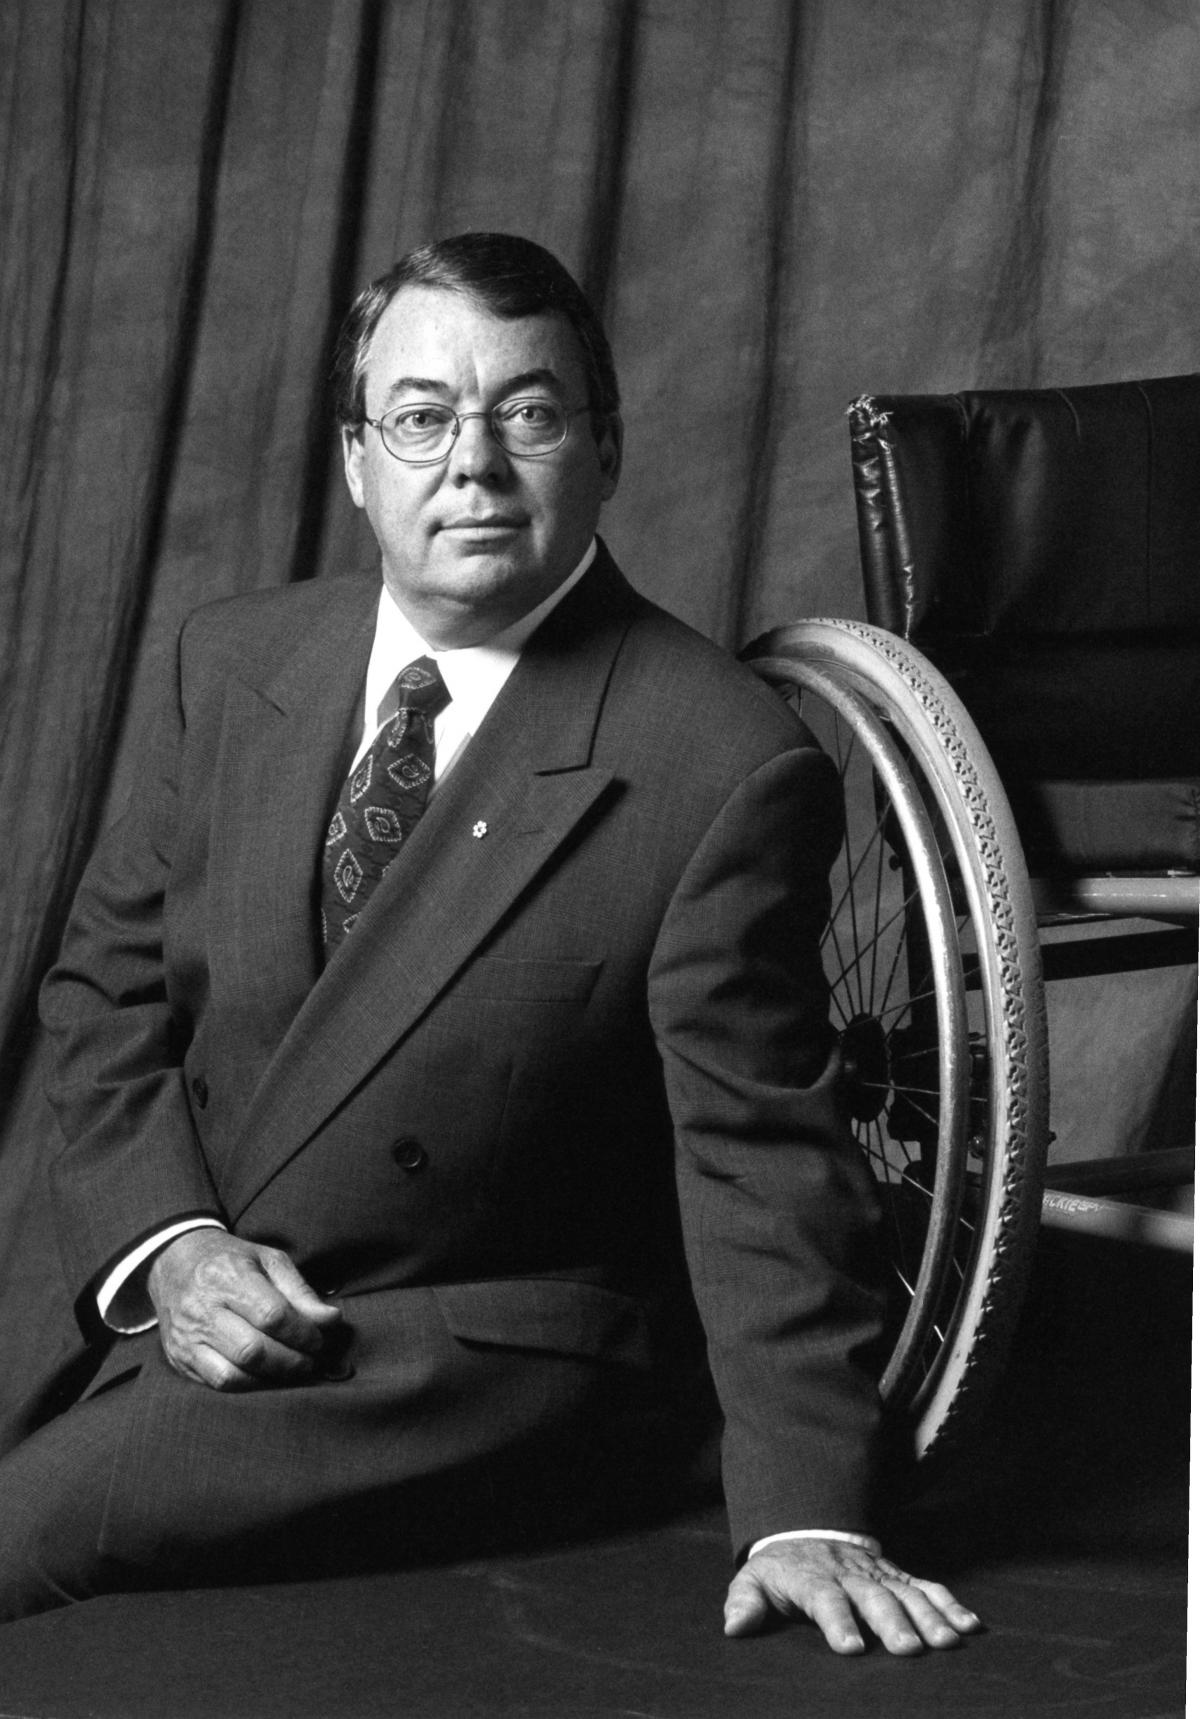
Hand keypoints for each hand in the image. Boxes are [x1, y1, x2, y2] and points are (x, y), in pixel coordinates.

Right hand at [147, 1229, 343, 1390]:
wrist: (175, 1262)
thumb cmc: (231, 1261)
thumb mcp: (268, 1260)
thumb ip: (300, 1291)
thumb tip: (330, 1320)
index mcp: (226, 1277)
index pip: (271, 1315)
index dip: (302, 1333)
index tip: (319, 1338)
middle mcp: (201, 1309)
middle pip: (253, 1350)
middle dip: (291, 1361)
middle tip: (311, 1360)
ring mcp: (186, 1337)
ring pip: (233, 1374)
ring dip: (271, 1378)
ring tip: (292, 1370)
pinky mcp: (179, 1358)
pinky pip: (217, 1383)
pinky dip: (248, 1385)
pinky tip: (265, 1376)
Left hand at [724, 1538, 981, 1654]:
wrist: (807, 1529)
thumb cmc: (780, 1569)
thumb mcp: (753, 1581)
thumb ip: (744, 1602)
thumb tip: (734, 1626)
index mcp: (812, 1579)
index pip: (825, 1599)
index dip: (838, 1622)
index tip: (850, 1648)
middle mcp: (849, 1574)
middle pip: (872, 1597)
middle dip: (891, 1621)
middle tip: (908, 1649)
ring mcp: (877, 1573)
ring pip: (906, 1592)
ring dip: (928, 1615)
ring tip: (948, 1641)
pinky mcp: (897, 1575)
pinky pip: (926, 1586)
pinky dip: (949, 1603)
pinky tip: (970, 1624)